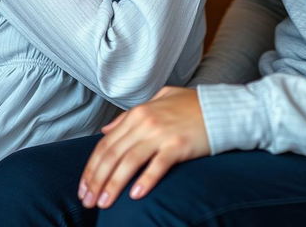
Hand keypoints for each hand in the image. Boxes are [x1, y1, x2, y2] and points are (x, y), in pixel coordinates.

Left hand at [77, 87, 208, 208]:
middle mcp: (145, 121)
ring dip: (113, 185)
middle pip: (113, 154)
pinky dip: (144, 181)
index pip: (106, 143)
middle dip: (96, 180)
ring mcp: (161, 133)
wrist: (221, 108)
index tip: (84, 187)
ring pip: (128, 162)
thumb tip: (107, 130)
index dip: (92, 167)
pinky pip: (156, 166)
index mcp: (138, 112)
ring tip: (104, 203)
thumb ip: (130, 115)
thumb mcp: (158, 101)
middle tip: (88, 201)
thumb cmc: (191, 106)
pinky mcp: (178, 145)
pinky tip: (135, 196)